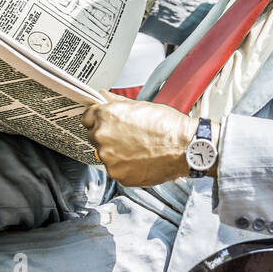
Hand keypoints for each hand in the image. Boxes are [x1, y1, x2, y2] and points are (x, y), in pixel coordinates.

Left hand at [82, 94, 207, 185]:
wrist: (185, 147)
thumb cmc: (167, 126)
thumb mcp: (140, 105)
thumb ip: (115, 102)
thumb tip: (102, 96)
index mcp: (106, 117)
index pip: (87, 117)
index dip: (98, 119)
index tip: (107, 123)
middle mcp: (103, 137)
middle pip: (95, 136)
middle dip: (108, 135)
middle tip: (129, 135)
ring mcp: (109, 158)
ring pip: (105, 154)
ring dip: (116, 152)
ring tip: (138, 148)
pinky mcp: (118, 175)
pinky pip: (115, 169)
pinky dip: (125, 166)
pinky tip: (140, 159)